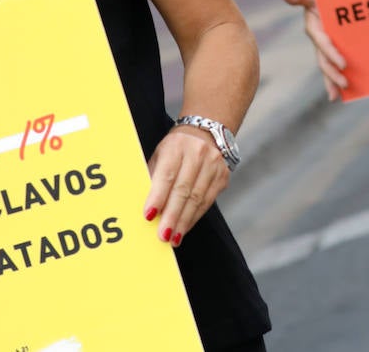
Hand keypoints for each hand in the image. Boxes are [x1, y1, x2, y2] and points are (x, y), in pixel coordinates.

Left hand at [143, 128, 230, 248]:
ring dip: (184, 221)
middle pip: (183, 190)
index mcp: (176, 146)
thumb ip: (153, 177)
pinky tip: (185, 227)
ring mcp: (213, 164)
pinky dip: (195, 216)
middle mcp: (197, 153)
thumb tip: (146, 206)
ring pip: (197, 198)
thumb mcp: (160, 154)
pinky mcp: (222, 176)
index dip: (158, 197)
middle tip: (162, 235)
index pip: (167, 175)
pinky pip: (208, 201)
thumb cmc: (175, 148)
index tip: (149, 216)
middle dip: (172, 215)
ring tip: (173, 237)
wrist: (205, 131)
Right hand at [281, 0, 348, 100]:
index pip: (324, 45)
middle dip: (333, 74)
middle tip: (345, 85)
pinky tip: (345, 89)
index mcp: (313, 29)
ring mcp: (323, 45)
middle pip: (324, 61)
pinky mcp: (329, 46)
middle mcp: (318, 40)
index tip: (344, 65)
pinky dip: (335, 75)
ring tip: (337, 95)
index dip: (332, 55)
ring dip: (331, 81)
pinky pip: (332, 62)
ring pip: (326, 66)